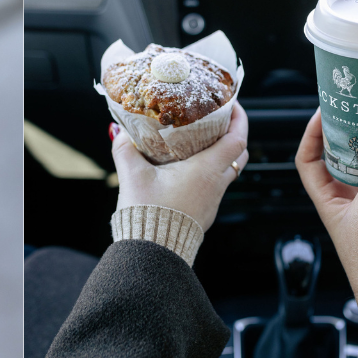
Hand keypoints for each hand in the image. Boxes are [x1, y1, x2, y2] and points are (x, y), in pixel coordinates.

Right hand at [110, 101, 248, 231]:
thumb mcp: (132, 175)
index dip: (239, 119)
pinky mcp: (205, 213)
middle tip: (219, 119)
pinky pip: (215, 186)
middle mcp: (215, 185)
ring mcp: (213, 201)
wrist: (152, 253)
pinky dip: (209, 172)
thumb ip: (124, 149)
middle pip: (238, 154)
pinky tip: (187, 169)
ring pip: (227, 171)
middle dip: (233, 133)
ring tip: (201, 141)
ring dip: (221, 154)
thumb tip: (118, 131)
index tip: (232, 104)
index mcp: (206, 171)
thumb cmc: (148, 214)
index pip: (237, 139)